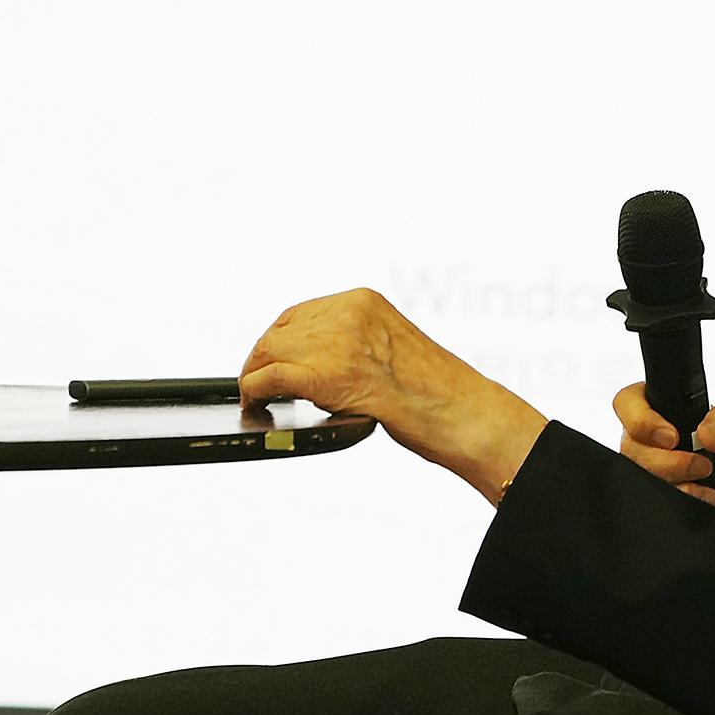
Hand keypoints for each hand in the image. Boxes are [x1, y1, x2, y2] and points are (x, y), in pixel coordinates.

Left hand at [238, 288, 546, 506]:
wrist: (459, 412)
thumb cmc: (437, 392)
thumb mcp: (391, 348)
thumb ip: (354, 344)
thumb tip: (313, 361)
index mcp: (364, 302)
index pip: (301, 312)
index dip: (278, 338)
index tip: (268, 355)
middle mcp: (347, 314)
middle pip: (281, 331)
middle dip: (263, 358)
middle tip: (255, 382)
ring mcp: (336, 342)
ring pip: (270, 352)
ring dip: (256, 376)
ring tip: (255, 397)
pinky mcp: (324, 374)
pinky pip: (270, 377)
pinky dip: (255, 392)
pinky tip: (255, 405)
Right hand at [612, 381, 714, 506]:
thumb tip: (705, 433)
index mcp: (663, 408)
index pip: (628, 403)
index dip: (641, 420)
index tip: (672, 438)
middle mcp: (650, 438)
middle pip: (631, 447)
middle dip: (668, 462)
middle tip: (703, 465)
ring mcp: (652, 468)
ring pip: (640, 476)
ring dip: (676, 484)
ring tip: (709, 484)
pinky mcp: (661, 493)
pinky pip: (653, 499)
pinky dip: (682, 500)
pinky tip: (705, 498)